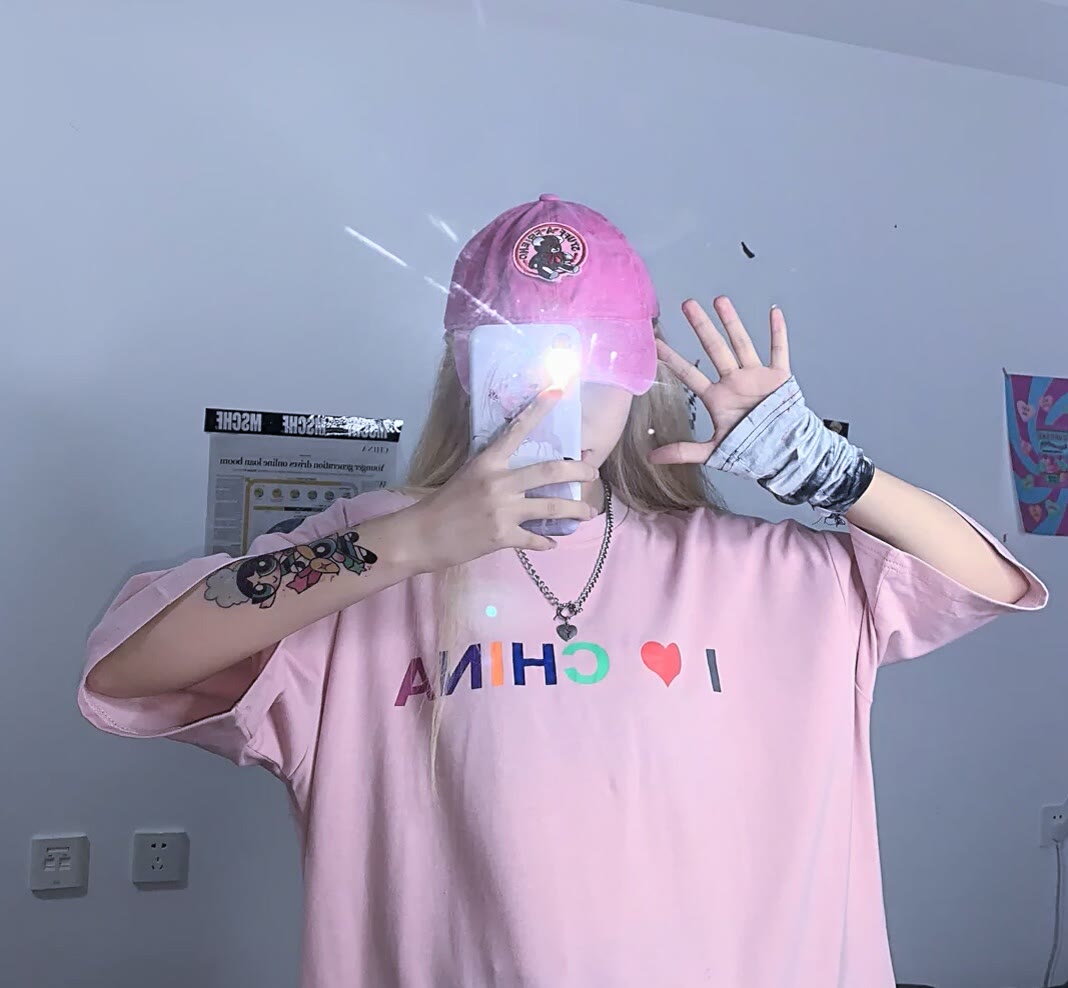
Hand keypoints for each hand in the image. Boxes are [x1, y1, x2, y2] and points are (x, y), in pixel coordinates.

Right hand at [405, 389, 597, 569]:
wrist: (422, 534)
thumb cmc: (444, 503)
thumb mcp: (469, 474)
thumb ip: (495, 468)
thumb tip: (520, 465)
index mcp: (488, 462)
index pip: (517, 429)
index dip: (539, 409)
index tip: (558, 390)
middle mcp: (498, 482)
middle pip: (550, 472)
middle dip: (578, 471)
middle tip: (593, 472)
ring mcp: (502, 510)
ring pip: (551, 507)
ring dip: (575, 510)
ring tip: (589, 512)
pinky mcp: (502, 536)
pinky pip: (534, 539)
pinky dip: (546, 542)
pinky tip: (553, 543)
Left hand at [649, 296, 791, 465]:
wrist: (781, 454)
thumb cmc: (748, 450)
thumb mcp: (712, 451)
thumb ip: (683, 451)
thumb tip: (652, 458)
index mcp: (717, 397)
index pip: (689, 374)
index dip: (673, 359)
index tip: (656, 343)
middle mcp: (734, 381)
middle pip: (714, 348)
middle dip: (701, 327)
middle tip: (687, 304)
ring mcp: (756, 377)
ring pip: (742, 344)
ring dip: (732, 322)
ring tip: (719, 300)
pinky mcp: (779, 378)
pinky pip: (779, 351)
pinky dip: (778, 332)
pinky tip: (773, 312)